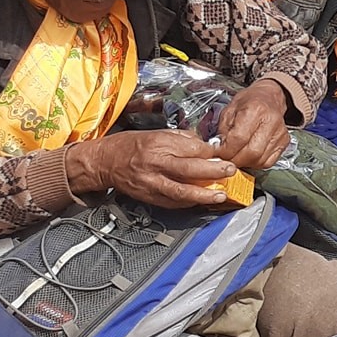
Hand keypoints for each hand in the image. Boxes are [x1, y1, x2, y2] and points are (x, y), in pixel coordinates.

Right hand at [68, 130, 235, 209]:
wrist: (106, 161)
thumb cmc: (134, 145)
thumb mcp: (159, 134)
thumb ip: (184, 140)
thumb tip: (207, 147)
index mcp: (159, 144)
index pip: (192, 149)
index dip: (211, 153)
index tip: (223, 155)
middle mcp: (155, 164)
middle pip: (189, 169)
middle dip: (214, 172)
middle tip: (231, 171)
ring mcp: (151, 183)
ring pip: (181, 191)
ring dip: (204, 195)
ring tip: (221, 195)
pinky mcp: (148, 196)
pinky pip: (172, 202)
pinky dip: (188, 203)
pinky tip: (201, 201)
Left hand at [215, 80, 294, 170]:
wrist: (268, 96)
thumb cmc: (248, 102)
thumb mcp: (229, 110)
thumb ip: (222, 131)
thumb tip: (218, 150)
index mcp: (255, 110)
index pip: (239, 139)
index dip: (225, 150)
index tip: (218, 152)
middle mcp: (271, 121)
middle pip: (251, 152)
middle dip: (234, 159)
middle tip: (226, 157)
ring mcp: (280, 132)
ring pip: (260, 160)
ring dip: (245, 162)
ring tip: (236, 155)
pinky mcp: (284, 141)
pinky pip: (268, 162)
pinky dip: (256, 163)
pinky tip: (249, 155)